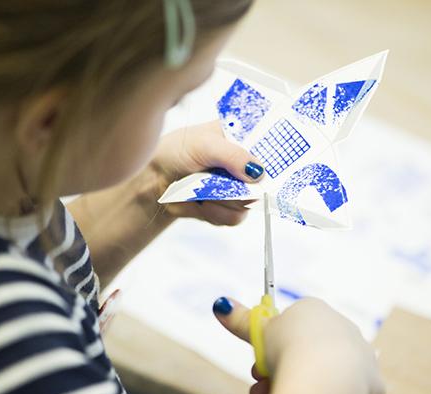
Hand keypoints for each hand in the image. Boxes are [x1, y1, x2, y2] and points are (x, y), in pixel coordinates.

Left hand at [150, 121, 264, 225]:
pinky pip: (234, 218)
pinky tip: (201, 202)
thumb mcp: (204, 145)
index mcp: (244, 139)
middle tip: (223, 180)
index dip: (276, 160)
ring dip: (223, 200)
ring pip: (248, 204)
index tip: (268, 168)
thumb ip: (232, 155)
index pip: (273, 148)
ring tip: (203, 189)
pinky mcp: (228, 208)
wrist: (154, 178)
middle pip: (264, 182)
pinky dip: (216, 213)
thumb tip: (258, 172)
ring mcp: (238, 188)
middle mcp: (245, 164)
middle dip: (242, 186)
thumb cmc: (177, 150)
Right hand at [212, 297, 384, 393]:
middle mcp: (341, 325)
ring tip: (278, 393)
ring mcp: (360, 353)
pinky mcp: (372, 381)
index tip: (261, 359)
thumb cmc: (291, 348)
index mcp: (314, 309)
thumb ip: (240, 319)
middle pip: (305, 349)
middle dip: (282, 367)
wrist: (324, 377)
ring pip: (324, 371)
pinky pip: (345, 388)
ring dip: (301, 382)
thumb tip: (220, 304)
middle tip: (263, 379)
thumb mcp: (259, 332)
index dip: (272, 345)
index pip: (291, 325)